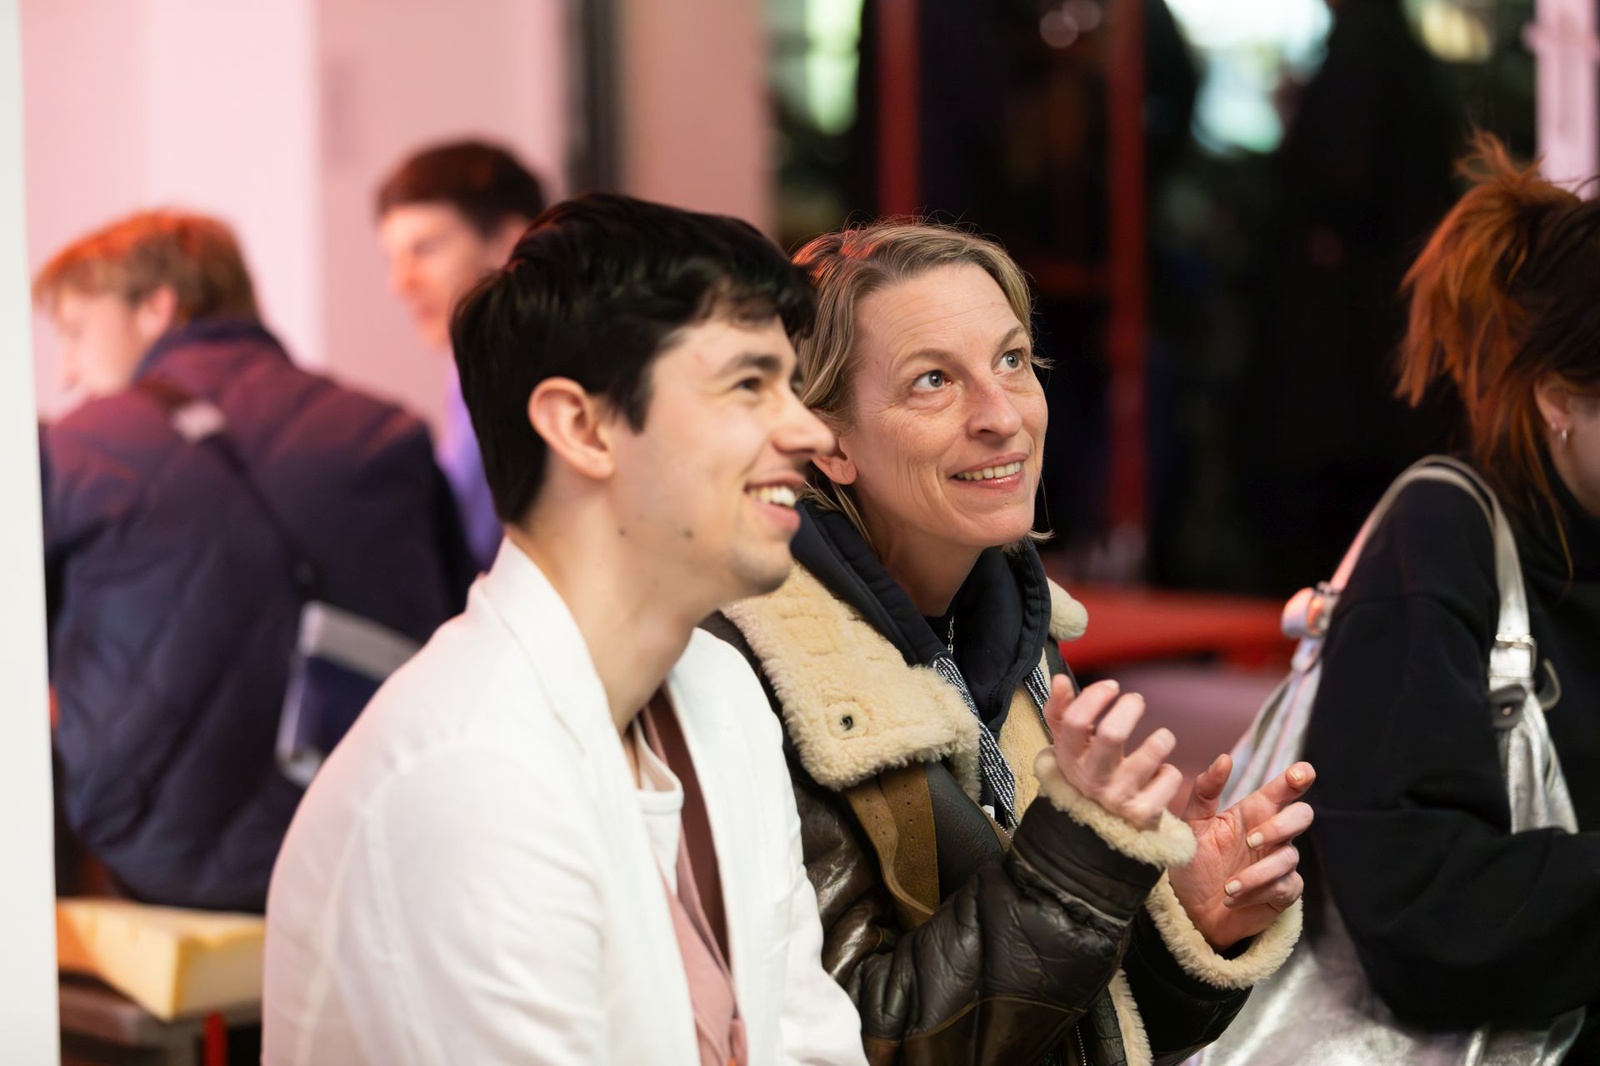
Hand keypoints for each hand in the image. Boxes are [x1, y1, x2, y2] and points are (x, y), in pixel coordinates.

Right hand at [1045, 677, 1183, 830]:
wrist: (1099, 828)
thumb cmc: (1087, 772)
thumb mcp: (1068, 745)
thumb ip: (1061, 710)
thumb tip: (1060, 678)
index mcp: (1069, 759)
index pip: (1075, 721)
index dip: (1095, 696)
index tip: (1112, 686)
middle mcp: (1091, 779)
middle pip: (1111, 734)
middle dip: (1130, 708)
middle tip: (1136, 701)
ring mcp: (1117, 798)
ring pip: (1150, 754)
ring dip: (1162, 740)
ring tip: (1162, 738)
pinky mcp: (1143, 814)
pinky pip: (1169, 778)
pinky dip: (1170, 772)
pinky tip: (1161, 774)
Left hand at [1168, 755, 1313, 949]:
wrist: (1189, 908)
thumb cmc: (1194, 862)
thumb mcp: (1192, 825)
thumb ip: (1205, 792)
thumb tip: (1225, 758)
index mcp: (1253, 812)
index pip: (1285, 789)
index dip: (1298, 777)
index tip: (1300, 773)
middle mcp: (1272, 834)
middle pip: (1302, 816)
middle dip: (1281, 826)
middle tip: (1250, 840)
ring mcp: (1280, 863)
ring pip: (1289, 857)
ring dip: (1257, 872)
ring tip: (1227, 885)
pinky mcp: (1283, 892)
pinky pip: (1283, 886)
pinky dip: (1256, 892)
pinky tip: (1232, 898)